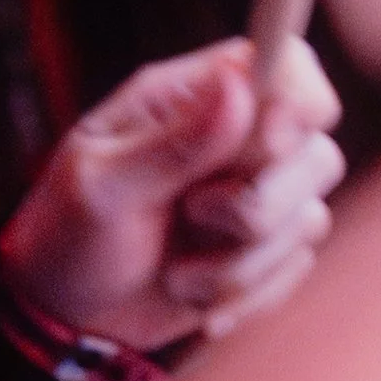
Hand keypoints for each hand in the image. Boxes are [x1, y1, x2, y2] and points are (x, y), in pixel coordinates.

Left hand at [0, 35, 343, 354]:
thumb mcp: (100, 187)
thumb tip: (239, 86)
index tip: (273, 141)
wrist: (64, 316)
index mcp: (191, 98)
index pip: (286, 64)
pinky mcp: (267, 250)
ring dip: (237, 264)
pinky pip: (296, 269)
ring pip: (309, 219)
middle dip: (258, 205)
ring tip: (174, 272)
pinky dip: (241, 294)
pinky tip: (189, 295)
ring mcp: (258, 195)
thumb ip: (173, 143)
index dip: (299, 98)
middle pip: (315, 152)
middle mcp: (237, 139)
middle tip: (191, 215)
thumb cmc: (68, 234)